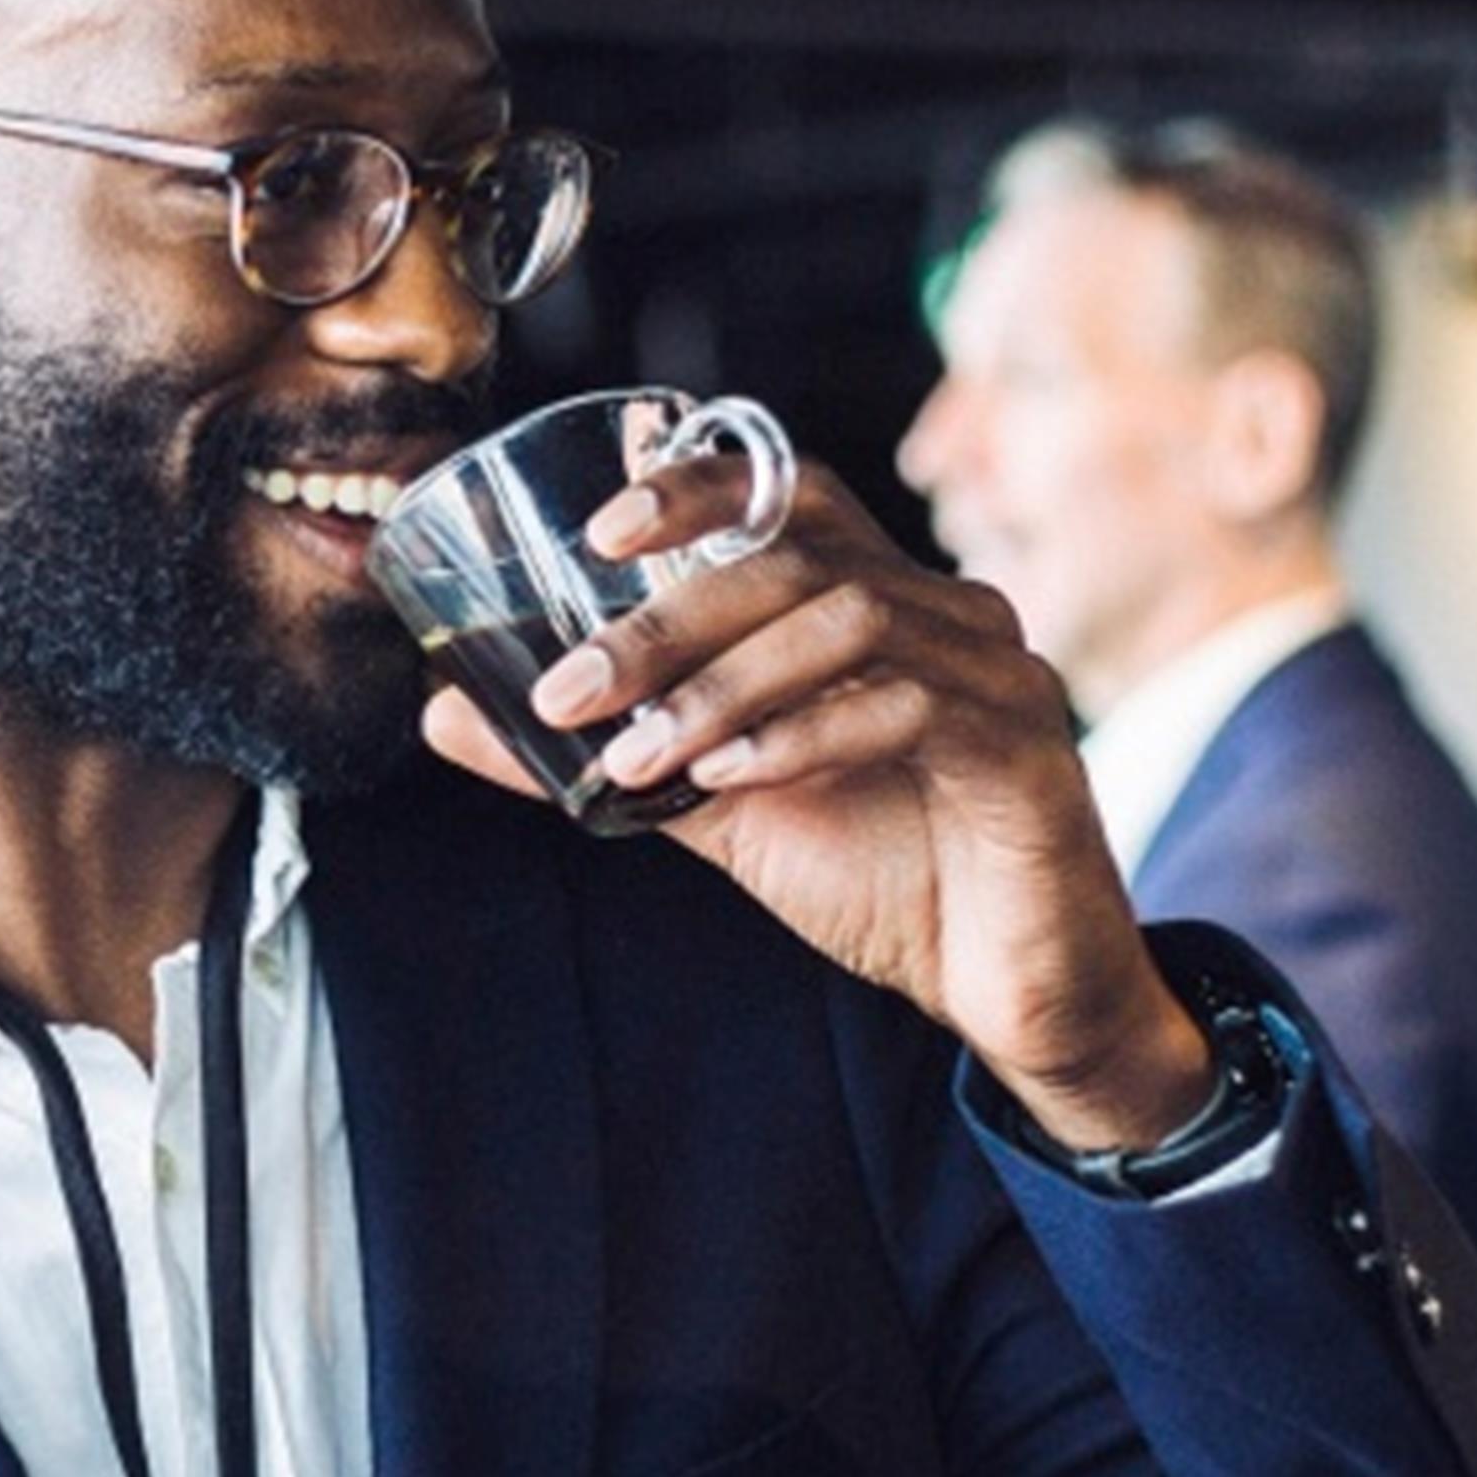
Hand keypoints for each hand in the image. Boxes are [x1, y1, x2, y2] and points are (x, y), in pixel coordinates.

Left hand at [419, 451, 1210, 1144]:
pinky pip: (902, 704)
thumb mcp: (720, 808)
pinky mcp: (1023, 740)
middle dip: (665, 620)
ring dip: (720, 684)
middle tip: (568, 690)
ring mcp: (993, 665)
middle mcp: (944, 608)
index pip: (787, 492)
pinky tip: (729, 777)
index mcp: (876, 600)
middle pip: (794, 555)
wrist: (1012, 989)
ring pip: (844, 617)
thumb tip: (453, 715)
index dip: (697, 487)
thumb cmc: (884, 878)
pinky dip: (800, 733)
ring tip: (634, 754)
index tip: (598, 530)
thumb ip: (606, 752)